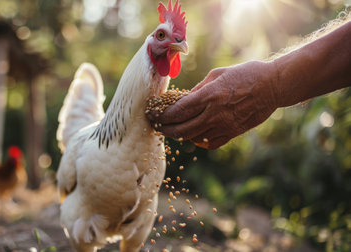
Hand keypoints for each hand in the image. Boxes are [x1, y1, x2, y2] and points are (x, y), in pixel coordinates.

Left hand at [149, 60, 278, 148]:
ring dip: (179, 135)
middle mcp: (214, 114)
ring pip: (193, 138)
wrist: (272, 86)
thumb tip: (181, 101)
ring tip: (171, 129)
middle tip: (156, 126)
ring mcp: (224, 126)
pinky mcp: (232, 134)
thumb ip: (197, 90)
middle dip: (165, 129)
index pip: (177, 111)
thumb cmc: (245, 74)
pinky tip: (193, 134)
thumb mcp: (216, 75)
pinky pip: (209, 143)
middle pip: (181, 129)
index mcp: (209, 96)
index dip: (161, 116)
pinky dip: (198, 140)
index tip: (152, 115)